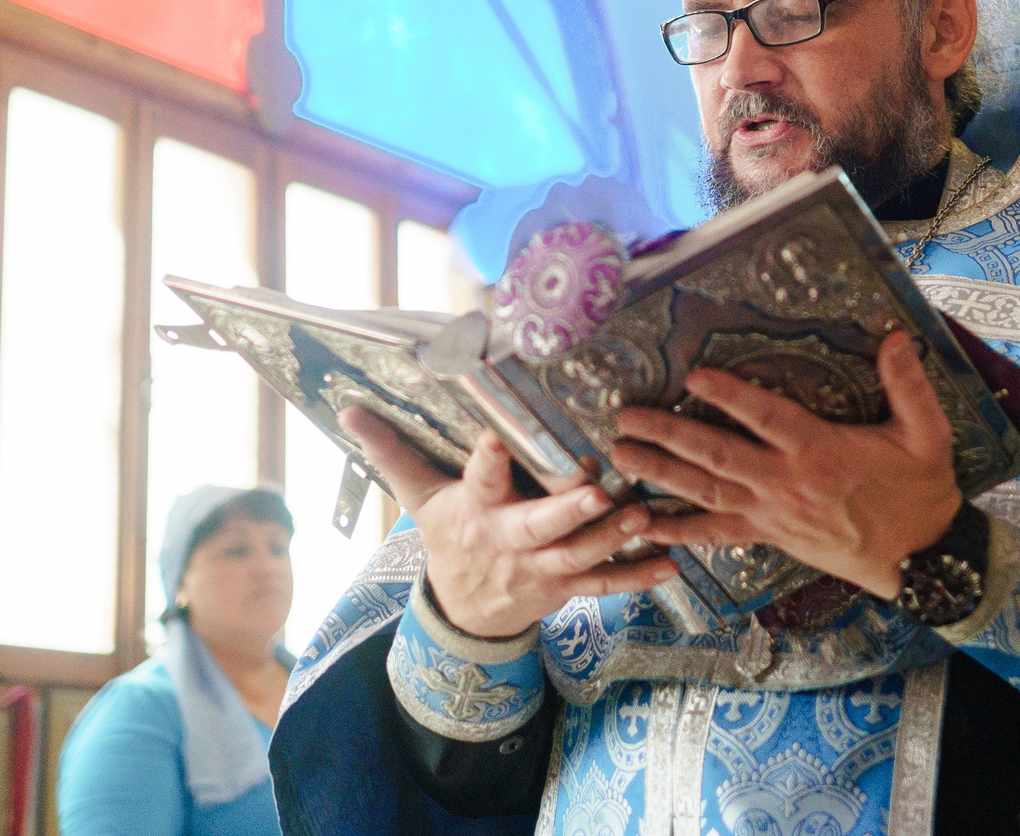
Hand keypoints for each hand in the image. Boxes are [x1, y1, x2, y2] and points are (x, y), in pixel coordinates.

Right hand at [341, 407, 675, 638]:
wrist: (465, 612)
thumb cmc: (448, 538)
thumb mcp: (418, 497)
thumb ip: (391, 450)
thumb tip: (348, 407)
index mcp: (475, 511)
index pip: (478, 480)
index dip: (487, 461)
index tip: (496, 437)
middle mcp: (510, 540)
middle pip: (539, 526)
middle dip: (568, 511)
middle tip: (593, 491)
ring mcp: (541, 568)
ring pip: (580, 555)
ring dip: (613, 538)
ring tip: (642, 516)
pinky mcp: (566, 587)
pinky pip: (605, 584)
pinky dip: (638, 578)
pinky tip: (671, 565)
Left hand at [610, 330, 959, 598]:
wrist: (921, 558)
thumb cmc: (919, 491)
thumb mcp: (926, 434)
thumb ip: (908, 385)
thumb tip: (895, 337)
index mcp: (820, 451)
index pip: (766, 418)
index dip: (730, 395)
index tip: (694, 375)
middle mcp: (786, 483)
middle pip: (718, 456)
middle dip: (668, 435)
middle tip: (627, 418)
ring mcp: (771, 514)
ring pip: (705, 492)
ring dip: (660, 474)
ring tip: (621, 457)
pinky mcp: (767, 537)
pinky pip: (715, 534)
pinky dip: (677, 530)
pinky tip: (644, 524)